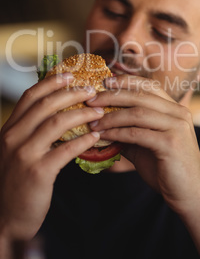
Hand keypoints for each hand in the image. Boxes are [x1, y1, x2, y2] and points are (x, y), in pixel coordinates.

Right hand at [0, 74, 102, 240]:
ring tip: (99, 110)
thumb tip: (58, 111)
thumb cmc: (17, 181)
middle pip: (45, 104)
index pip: (30, 96)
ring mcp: (24, 154)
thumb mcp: (18, 150)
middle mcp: (13, 137)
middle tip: (92, 89)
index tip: (70, 74)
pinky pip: (66, 149)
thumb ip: (31, 130)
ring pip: (57, 122)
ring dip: (82, 114)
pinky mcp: (38, 171)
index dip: (50, 82)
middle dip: (71, 93)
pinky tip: (96, 135)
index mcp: (9, 129)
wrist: (6, 218)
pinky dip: (84, 140)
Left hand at [86, 75, 199, 212]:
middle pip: (140, 95)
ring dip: (111, 116)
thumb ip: (130, 130)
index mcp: (175, 109)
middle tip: (91, 99)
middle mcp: (179, 113)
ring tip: (93, 122)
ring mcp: (177, 127)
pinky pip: (137, 133)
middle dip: (112, 95)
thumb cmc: (166, 169)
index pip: (149, 85)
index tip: (104, 81)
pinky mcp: (171, 143)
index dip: (126, 81)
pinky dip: (117, 133)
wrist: (189, 196)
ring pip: (137, 113)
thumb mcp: (146, 144)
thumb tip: (102, 121)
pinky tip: (104, 136)